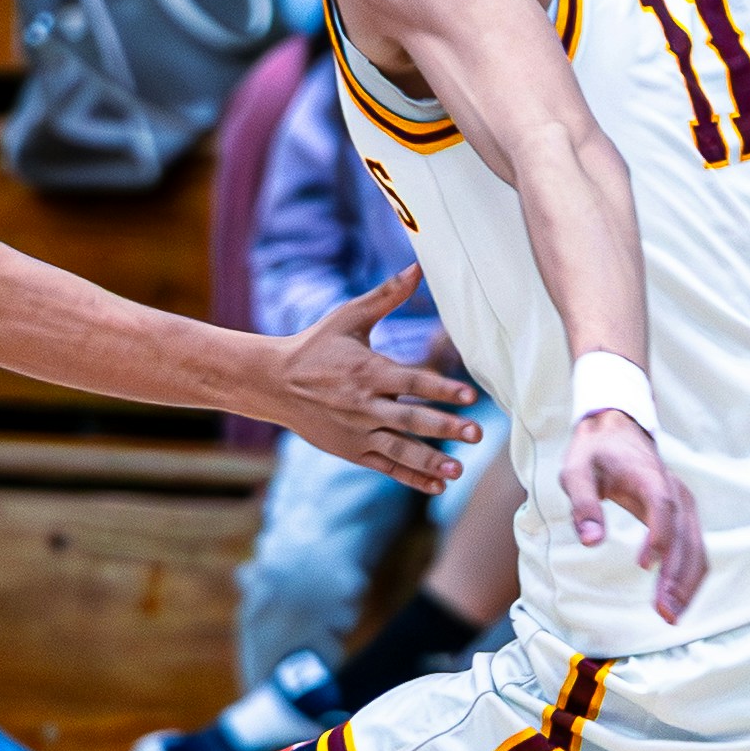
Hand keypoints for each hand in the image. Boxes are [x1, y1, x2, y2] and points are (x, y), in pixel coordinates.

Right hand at [275, 269, 473, 487]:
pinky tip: (438, 484)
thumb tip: (418, 266)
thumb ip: (387, 295)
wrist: (272, 382)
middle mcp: (364, 405)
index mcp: (367, 372)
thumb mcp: (349, 317)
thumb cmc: (315, 345)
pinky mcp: (351, 450)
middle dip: (445, 428)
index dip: (442, 388)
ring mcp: (357, 432)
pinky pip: (386, 466)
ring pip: (399, 450)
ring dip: (430, 460)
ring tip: (459, 469)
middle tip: (477, 434)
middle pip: (410, 420)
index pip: (411, 383)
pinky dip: (411, 477)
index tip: (470, 396)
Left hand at [564, 410, 707, 624]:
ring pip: (696, 547)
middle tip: (664, 611)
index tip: (644, 565)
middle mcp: (674, 491)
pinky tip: (680, 599)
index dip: (658, 537)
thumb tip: (591, 542)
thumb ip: (583, 504)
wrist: (618, 430)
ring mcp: (684, 504)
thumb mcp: (576, 471)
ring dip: (687, 582)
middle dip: (677, 576)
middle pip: (684, 535)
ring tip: (671, 614)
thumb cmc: (595, 452)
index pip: (662, 507)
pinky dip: (691, 575)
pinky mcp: (684, 516)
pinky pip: (696, 548)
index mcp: (650, 477)